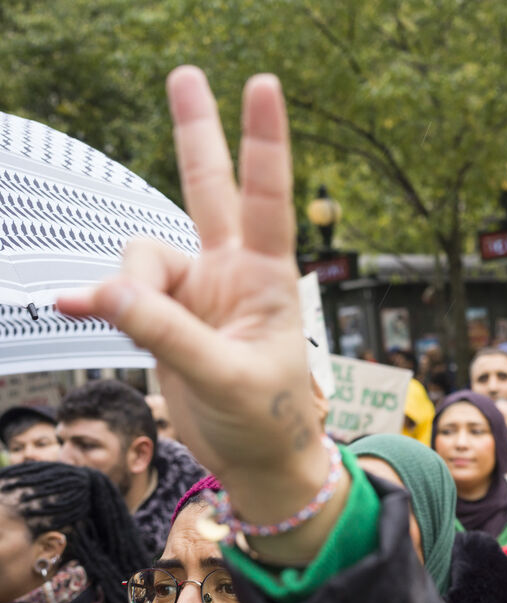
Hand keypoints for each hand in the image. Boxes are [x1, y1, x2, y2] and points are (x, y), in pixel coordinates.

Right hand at [57, 68, 335, 556]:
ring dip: (130, 291)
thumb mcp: (226, 380)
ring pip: (140, 258)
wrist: (257, 459)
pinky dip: (98, 302)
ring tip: (148, 340)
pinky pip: (119, 295)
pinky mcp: (165, 317)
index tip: (263, 84)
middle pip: (208, 189)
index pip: (266, 199)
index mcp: (268, 279)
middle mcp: (232, 273)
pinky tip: (71, 308)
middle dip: (196, 132)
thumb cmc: (266, 419)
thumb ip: (169, 336)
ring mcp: (196, 292)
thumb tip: (108, 294)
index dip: (262, 142)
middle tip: (187, 73)